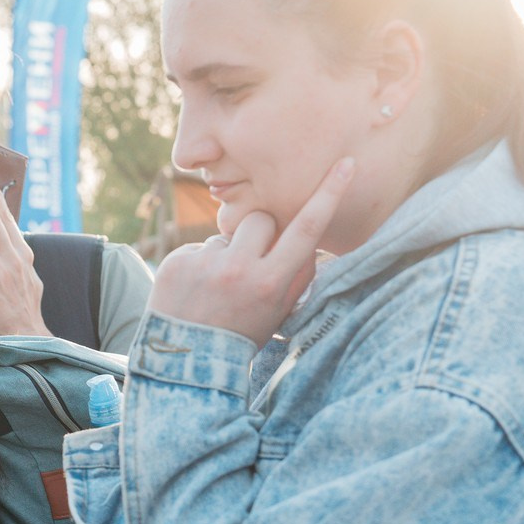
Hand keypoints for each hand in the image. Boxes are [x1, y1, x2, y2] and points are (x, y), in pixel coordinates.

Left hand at [149, 158, 354, 347]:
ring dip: (230, 248)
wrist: (186, 360)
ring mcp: (205, 264)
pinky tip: (195, 289)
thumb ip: (298, 276)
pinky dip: (200, 263)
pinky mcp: (178, 262)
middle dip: (260, 234)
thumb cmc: (240, 333)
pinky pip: (199, 246)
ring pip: (230, 230)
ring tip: (218, 284)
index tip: (345, 163)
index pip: (307, 229)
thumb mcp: (278, 312)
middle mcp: (239, 270)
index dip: (329, 194)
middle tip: (249, 266)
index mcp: (271, 283)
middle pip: (262, 219)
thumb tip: (312, 241)